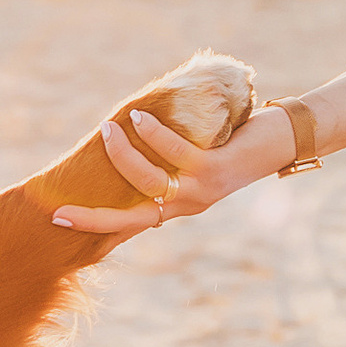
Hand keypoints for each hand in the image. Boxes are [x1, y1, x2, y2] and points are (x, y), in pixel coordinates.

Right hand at [49, 63, 284, 240]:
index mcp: (180, 205)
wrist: (288, 139)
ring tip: (107, 129)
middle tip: (57, 211)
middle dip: (92, 220)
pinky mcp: (214, 170)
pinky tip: (138, 118)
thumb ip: (171, 154)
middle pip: (130, 221)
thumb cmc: (240, 141)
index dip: (98, 229)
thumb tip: (133, 127)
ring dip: (122, 156)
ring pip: (147, 183)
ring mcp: (201, 191)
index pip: (131, 224)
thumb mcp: (200, 154)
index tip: (62, 226)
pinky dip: (151, 136)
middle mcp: (188, 205)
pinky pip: (173, 155)